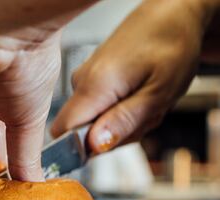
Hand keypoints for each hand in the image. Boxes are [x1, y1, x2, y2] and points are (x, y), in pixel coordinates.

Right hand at [51, 0, 218, 152]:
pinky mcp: (89, 81)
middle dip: (113, 136)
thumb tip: (93, 146)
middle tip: (142, 115)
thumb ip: (124, 122)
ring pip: (92, 124)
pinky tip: (136, 95)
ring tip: (143, 101)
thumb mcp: (158, 93)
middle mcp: (81, 82)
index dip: (83, 148)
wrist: (172, 14)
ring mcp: (83, 80)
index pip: (63, 134)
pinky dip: (120, 111)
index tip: (113, 140)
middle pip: (81, 133)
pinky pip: (96, 111)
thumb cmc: (172, 46)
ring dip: (121, 123)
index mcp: (94, 86)